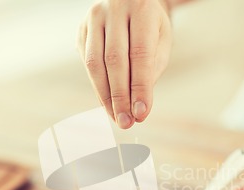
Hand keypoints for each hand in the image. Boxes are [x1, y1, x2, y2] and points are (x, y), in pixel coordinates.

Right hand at [78, 0, 171, 128]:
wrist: (132, 0)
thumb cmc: (151, 25)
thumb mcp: (162, 42)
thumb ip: (151, 71)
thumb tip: (137, 109)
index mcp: (141, 8)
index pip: (140, 54)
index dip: (140, 87)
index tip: (141, 114)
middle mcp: (114, 8)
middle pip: (114, 60)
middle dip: (120, 96)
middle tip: (127, 123)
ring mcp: (93, 18)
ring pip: (94, 63)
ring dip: (105, 96)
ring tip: (117, 117)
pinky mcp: (81, 29)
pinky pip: (87, 63)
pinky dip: (98, 87)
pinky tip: (108, 103)